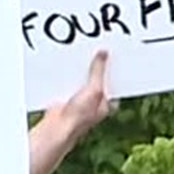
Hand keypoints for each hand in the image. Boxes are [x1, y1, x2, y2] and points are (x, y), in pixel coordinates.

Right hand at [30, 52, 113, 173]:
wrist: (57, 126)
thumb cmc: (80, 115)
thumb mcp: (94, 89)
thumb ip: (98, 71)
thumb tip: (104, 53)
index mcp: (107, 102)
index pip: (115, 82)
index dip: (115, 69)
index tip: (116, 53)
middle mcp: (96, 102)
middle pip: (100, 78)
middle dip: (99, 66)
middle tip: (100, 47)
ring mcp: (82, 100)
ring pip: (85, 79)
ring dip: (84, 68)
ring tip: (85, 51)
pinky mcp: (68, 97)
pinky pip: (72, 80)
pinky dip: (71, 73)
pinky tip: (69, 63)